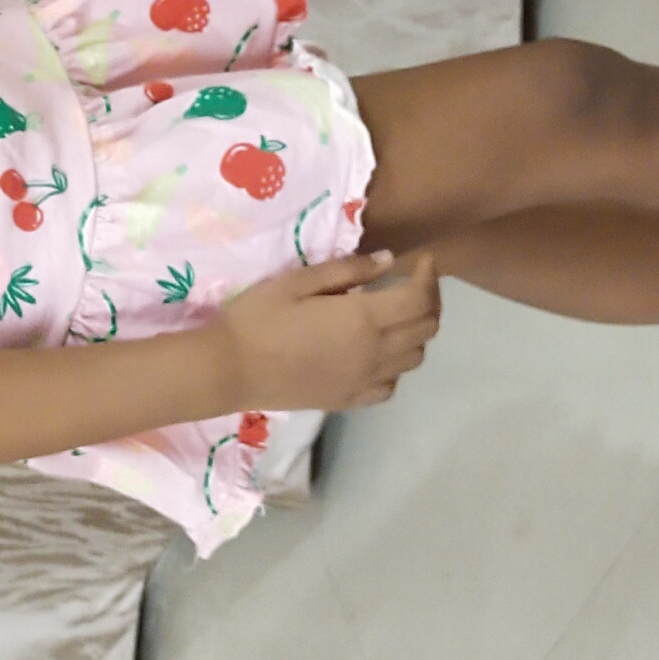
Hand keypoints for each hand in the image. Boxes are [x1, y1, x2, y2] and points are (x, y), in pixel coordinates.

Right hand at [210, 250, 438, 410]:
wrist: (229, 369)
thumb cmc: (257, 317)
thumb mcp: (297, 281)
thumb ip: (347, 270)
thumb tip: (388, 261)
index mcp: (362, 319)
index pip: (419, 299)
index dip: (429, 276)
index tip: (422, 260)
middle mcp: (374, 353)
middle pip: (426, 329)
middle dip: (428, 301)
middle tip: (411, 283)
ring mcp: (363, 381)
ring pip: (414, 359)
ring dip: (414, 333)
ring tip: (394, 316)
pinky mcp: (349, 400)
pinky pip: (390, 386)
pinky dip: (394, 366)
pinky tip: (375, 353)